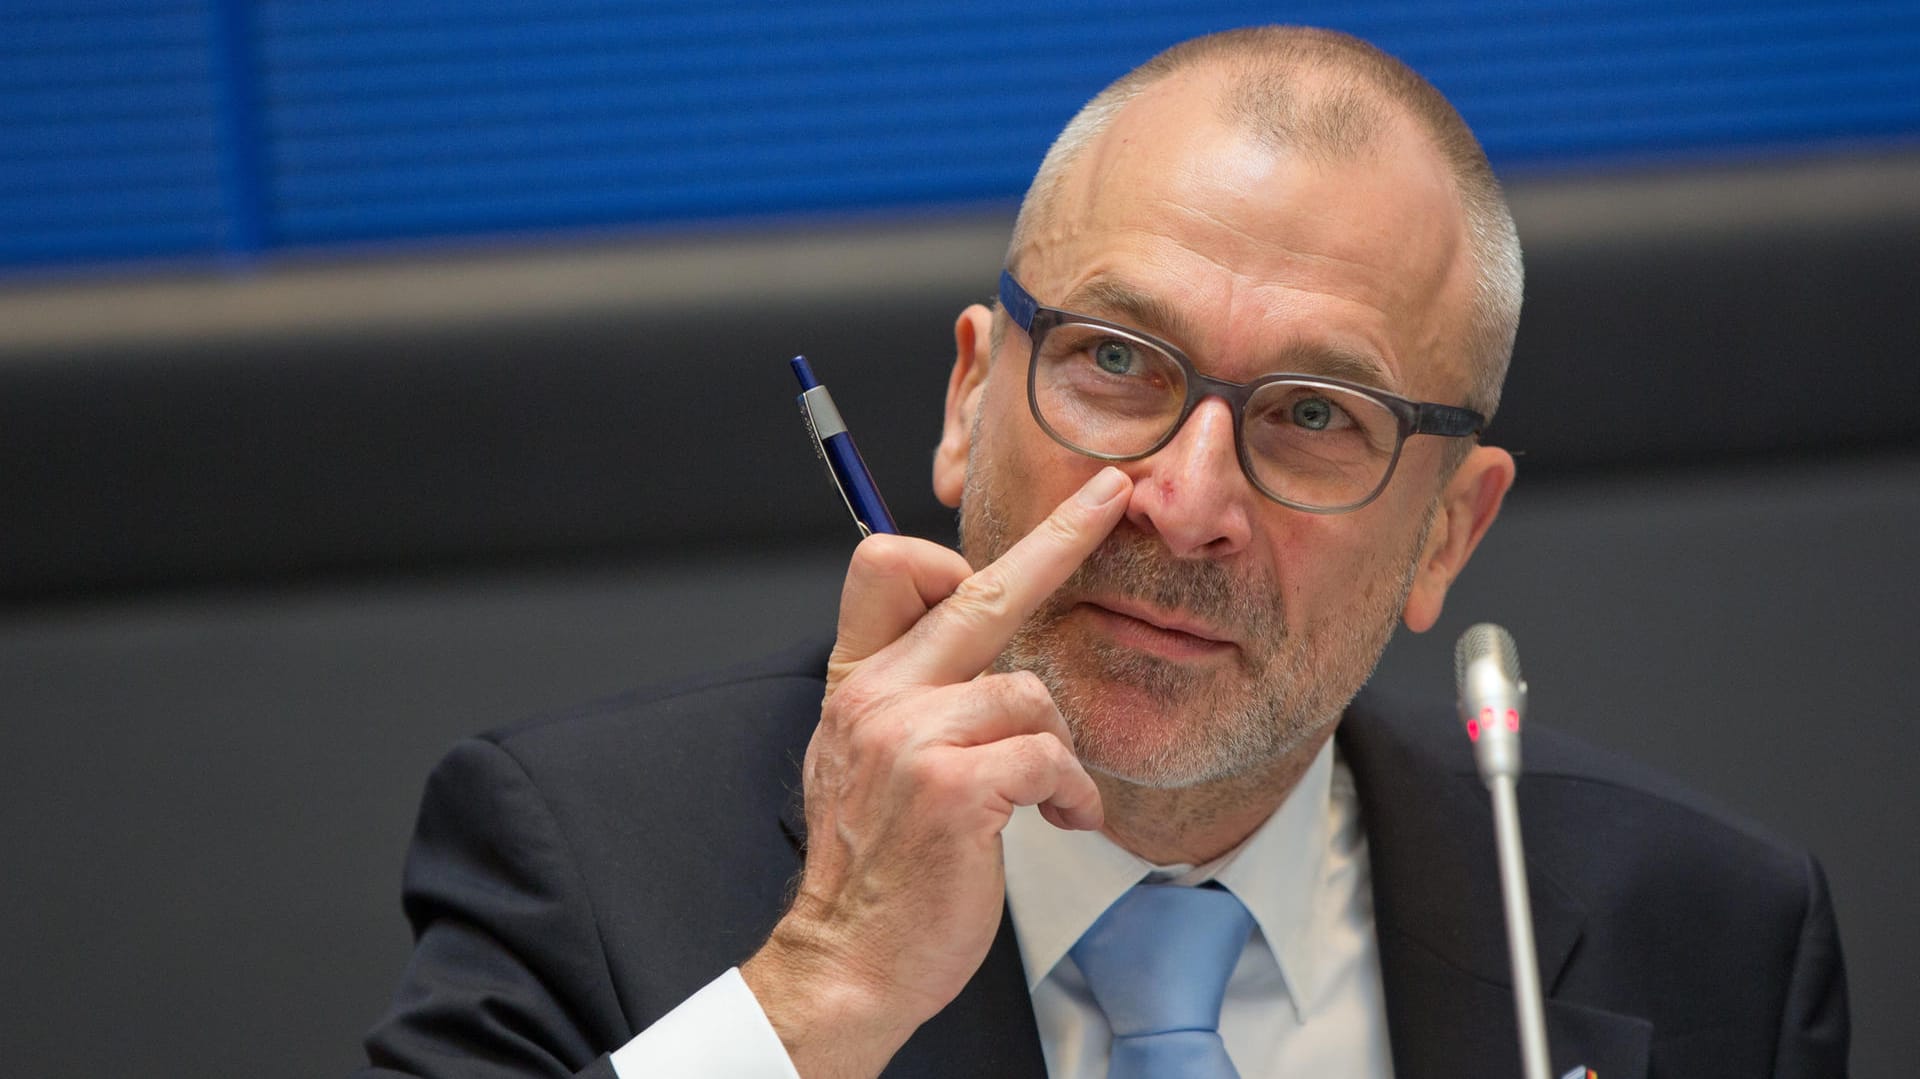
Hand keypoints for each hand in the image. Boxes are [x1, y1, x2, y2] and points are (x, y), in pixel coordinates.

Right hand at [741, 467, 1131, 1078]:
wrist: (850, 956)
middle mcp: (878, 695)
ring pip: (1031, 691)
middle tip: (1111, 493)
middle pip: (980, 586)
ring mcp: (912, 737)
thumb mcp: (864, 755)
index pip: (885, 565)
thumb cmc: (877, 863)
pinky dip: (1069, 791)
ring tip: (1052, 795)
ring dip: (1059, 749)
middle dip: (1060, 534)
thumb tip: (968, 630)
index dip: (947, 557)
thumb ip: (906, 690)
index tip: (997, 565)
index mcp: (857, 679)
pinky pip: (1049, 755)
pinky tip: (1059, 820)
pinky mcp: (955, 786)